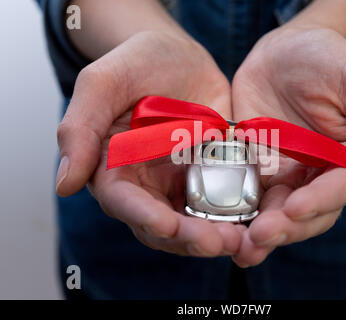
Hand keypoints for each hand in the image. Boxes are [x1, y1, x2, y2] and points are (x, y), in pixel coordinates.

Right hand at [56, 31, 242, 256]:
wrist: (180, 56)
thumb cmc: (136, 63)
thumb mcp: (102, 83)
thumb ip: (80, 129)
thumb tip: (65, 184)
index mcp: (115, 168)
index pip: (125, 203)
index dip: (144, 217)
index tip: (168, 226)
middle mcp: (148, 184)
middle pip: (164, 224)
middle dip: (189, 237)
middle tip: (218, 243)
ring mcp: (182, 182)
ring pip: (196, 221)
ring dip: (218, 234)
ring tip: (244, 239)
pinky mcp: (213, 174)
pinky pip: (225, 201)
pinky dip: (240, 214)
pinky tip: (258, 219)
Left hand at [230, 26, 345, 266]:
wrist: (283, 51)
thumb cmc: (328, 60)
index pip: (339, 191)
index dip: (319, 203)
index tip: (295, 209)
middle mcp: (318, 177)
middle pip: (305, 214)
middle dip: (284, 228)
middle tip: (259, 236)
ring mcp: (284, 176)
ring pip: (274, 213)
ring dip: (258, 233)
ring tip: (240, 248)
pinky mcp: (254, 170)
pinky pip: (245, 196)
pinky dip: (234, 214)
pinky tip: (220, 228)